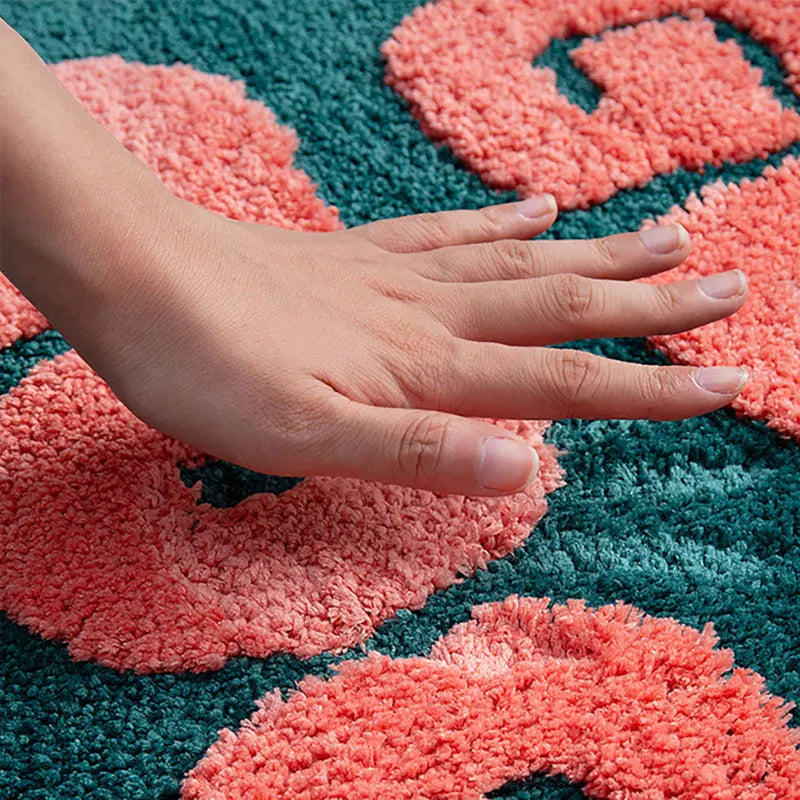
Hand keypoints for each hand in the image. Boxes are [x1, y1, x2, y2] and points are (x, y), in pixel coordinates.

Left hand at [71, 191, 746, 496]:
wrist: (136, 276)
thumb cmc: (208, 367)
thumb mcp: (302, 441)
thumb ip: (417, 453)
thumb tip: (526, 468)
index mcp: (424, 366)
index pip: (561, 378)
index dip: (648, 386)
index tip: (725, 381)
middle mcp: (427, 312)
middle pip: (561, 305)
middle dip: (652, 303)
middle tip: (729, 286)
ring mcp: (395, 276)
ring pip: (520, 261)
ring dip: (599, 255)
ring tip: (664, 238)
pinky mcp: (360, 255)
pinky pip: (449, 231)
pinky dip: (502, 222)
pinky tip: (540, 208)